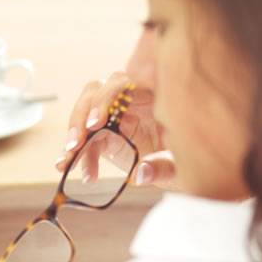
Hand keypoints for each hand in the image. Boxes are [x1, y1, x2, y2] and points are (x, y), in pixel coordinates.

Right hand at [57, 71, 178, 190]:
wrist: (190, 169)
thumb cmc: (193, 160)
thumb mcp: (184, 166)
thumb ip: (164, 168)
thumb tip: (141, 173)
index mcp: (154, 94)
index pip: (123, 84)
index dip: (106, 99)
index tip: (96, 124)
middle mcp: (132, 99)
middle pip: (96, 92)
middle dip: (81, 116)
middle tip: (75, 143)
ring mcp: (118, 116)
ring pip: (86, 112)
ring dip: (74, 135)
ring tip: (67, 161)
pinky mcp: (109, 135)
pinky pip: (89, 140)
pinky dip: (82, 158)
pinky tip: (88, 177)